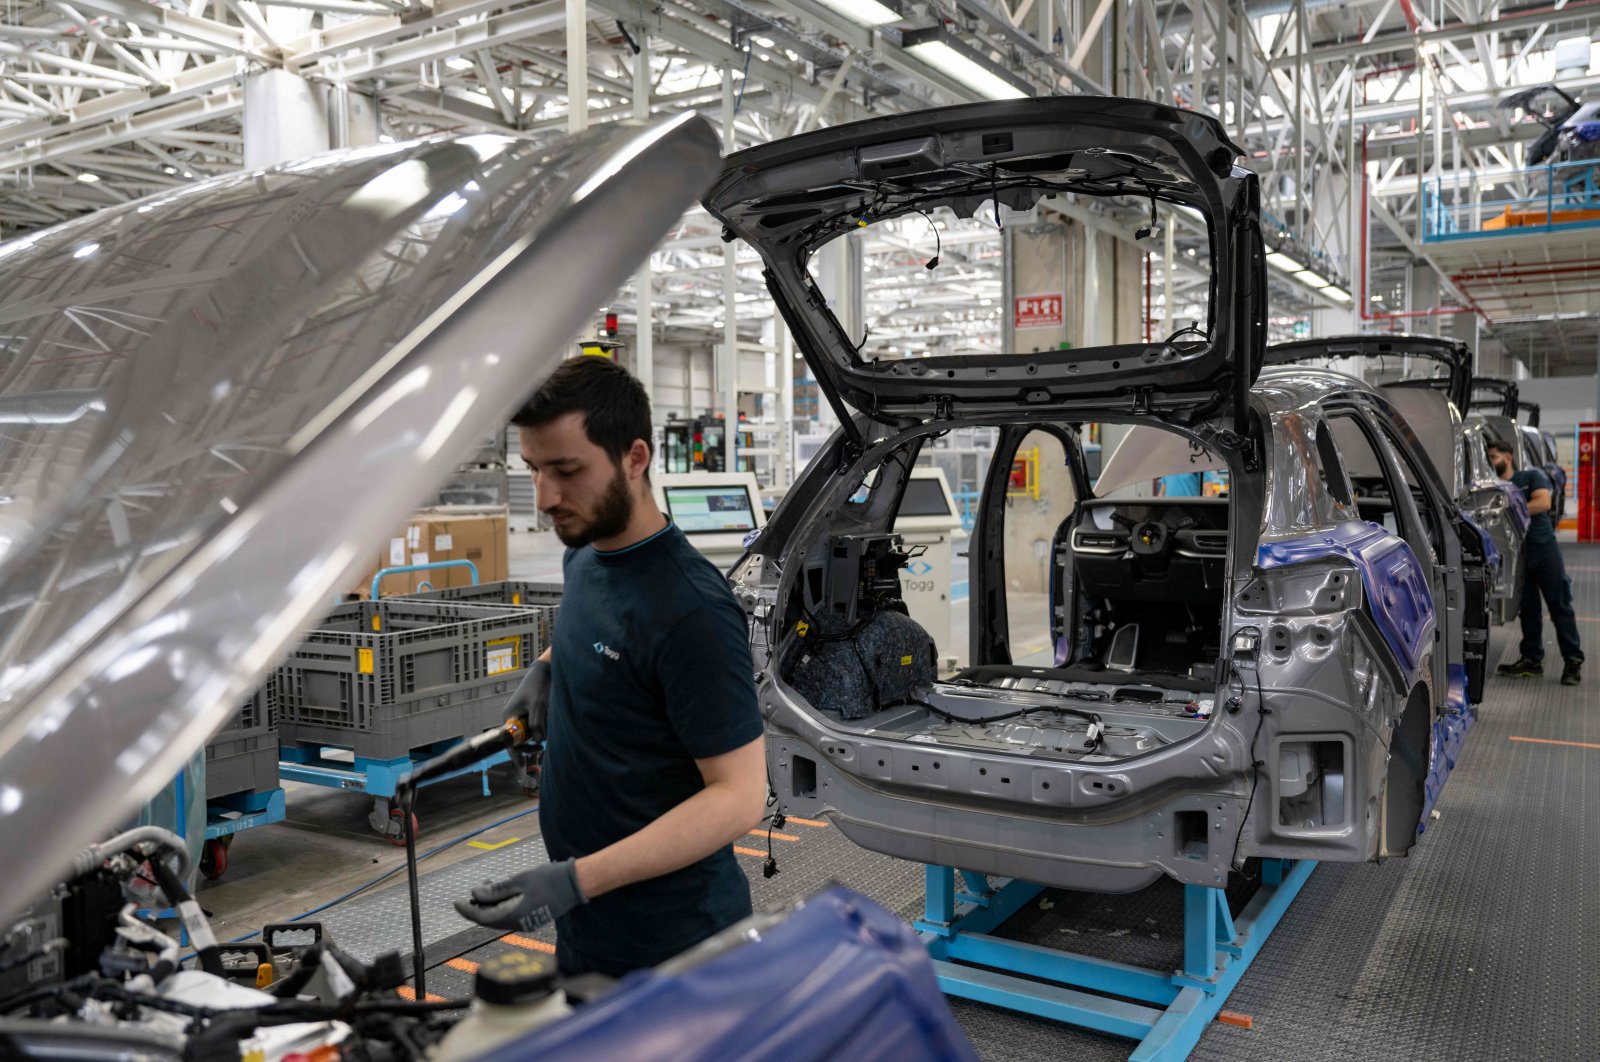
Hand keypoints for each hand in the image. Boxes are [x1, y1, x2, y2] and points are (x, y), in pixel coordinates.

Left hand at [453, 859, 584, 931]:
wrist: (576, 884)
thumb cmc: (550, 879)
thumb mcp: (520, 880)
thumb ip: (497, 889)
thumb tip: (475, 894)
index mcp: (515, 916)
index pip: (483, 917)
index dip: (468, 910)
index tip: (456, 902)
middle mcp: (520, 924)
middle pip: (491, 919)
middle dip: (479, 906)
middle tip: (475, 890)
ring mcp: (528, 922)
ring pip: (501, 916)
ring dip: (492, 904)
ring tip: (489, 886)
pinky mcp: (533, 917)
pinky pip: (511, 914)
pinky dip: (502, 904)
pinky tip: (503, 891)